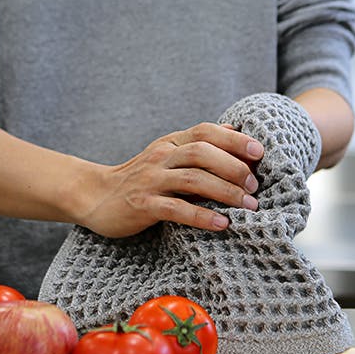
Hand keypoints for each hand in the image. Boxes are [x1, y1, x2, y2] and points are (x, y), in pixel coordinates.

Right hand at [80, 123, 264, 236]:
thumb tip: (235, 129)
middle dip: (234, 167)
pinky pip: (176, 209)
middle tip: (255, 186)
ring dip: (225, 192)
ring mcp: (151, 180)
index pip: (205, 131)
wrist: (95, 196)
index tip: (259, 152)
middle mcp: (161, 156)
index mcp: (170, 142)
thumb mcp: (168, 154)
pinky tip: (222, 224)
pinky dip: (202, 216)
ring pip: (193, 179)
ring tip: (248, 205)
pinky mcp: (142, 205)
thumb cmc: (140, 178)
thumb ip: (198, 144)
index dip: (234, 139)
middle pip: (202, 153)